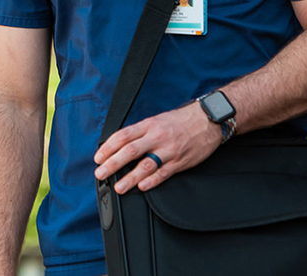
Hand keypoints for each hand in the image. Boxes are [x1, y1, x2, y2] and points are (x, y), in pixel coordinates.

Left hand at [93, 101, 220, 193]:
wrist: (208, 119)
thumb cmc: (180, 120)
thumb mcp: (157, 120)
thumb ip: (140, 132)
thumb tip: (120, 145)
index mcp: (148, 125)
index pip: (122, 136)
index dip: (108, 148)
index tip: (98, 158)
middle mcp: (157, 137)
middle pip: (130, 151)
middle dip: (112, 163)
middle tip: (100, 173)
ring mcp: (169, 150)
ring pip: (145, 165)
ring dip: (130, 177)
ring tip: (119, 186)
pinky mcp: (180, 162)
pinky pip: (163, 173)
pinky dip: (152, 181)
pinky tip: (142, 187)